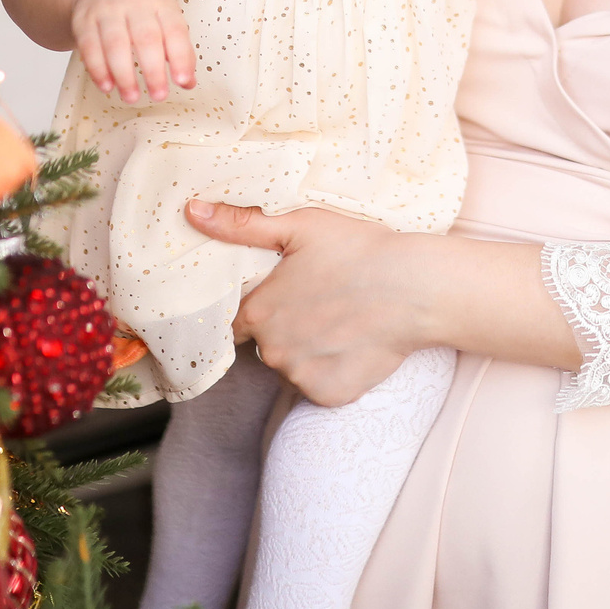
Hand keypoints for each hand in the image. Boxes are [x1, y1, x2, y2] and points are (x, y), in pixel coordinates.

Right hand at [68, 0, 192, 102]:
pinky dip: (98, 69)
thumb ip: (178, 51)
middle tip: (159, 96)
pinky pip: (90, 47)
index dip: (181, 56)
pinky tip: (107, 87)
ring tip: (131, 97)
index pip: (175, 30)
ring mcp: (107, 10)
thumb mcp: (164, 20)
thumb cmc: (140, 11)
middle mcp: (134, 3)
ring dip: (124, 74)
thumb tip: (188, 83)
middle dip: (153, 70)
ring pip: (115, 43)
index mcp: (160, 3)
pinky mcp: (84, 20)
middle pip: (145, 37)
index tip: (182, 81)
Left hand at [186, 201, 428, 405]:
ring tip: (342, 319)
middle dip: (285, 325)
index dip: (257, 306)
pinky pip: (320, 384)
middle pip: (265, 343)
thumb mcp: (300, 225)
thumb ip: (241, 225)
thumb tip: (192, 213)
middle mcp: (271, 351)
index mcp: (257, 311)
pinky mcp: (330, 395)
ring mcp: (301, 376)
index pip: (235, 320)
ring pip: (292, 364)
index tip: (283, 294)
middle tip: (321, 300)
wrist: (417, 288)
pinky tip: (354, 343)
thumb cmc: (360, 251)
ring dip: (307, 348)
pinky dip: (332, 369)